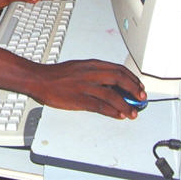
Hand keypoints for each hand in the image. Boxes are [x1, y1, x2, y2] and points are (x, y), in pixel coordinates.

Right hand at [30, 59, 146, 119]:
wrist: (39, 79)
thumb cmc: (57, 75)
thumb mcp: (78, 68)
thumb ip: (94, 73)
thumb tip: (110, 84)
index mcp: (90, 65)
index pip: (118, 69)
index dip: (132, 78)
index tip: (139, 86)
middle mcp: (89, 73)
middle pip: (118, 79)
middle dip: (133, 89)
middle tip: (141, 98)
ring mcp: (84, 86)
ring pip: (112, 94)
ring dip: (126, 104)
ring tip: (133, 112)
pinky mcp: (78, 98)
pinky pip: (100, 106)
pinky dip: (112, 111)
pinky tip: (119, 115)